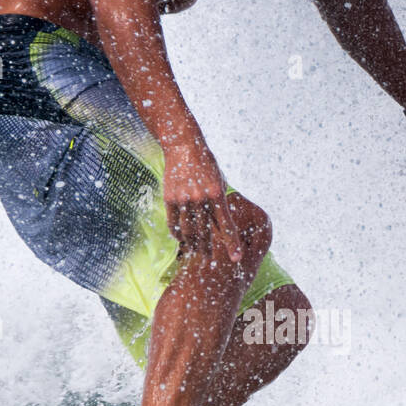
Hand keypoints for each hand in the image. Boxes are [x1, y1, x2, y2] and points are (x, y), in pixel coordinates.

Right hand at [163, 141, 241, 261]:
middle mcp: (200, 198)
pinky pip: (173, 223)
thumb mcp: (219, 181)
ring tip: (195, 251)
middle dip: (208, 249)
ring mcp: (183, 198)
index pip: (226, 225)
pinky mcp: (169, 198)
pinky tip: (182, 239)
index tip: (236, 258)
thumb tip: (223, 228)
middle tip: (209, 259)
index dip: (232, 243)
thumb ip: (220, 204)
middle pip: (205, 232)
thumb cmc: (206, 165)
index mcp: (216, 193)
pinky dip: (178, 234)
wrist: (183, 146)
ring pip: (188, 231)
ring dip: (192, 244)